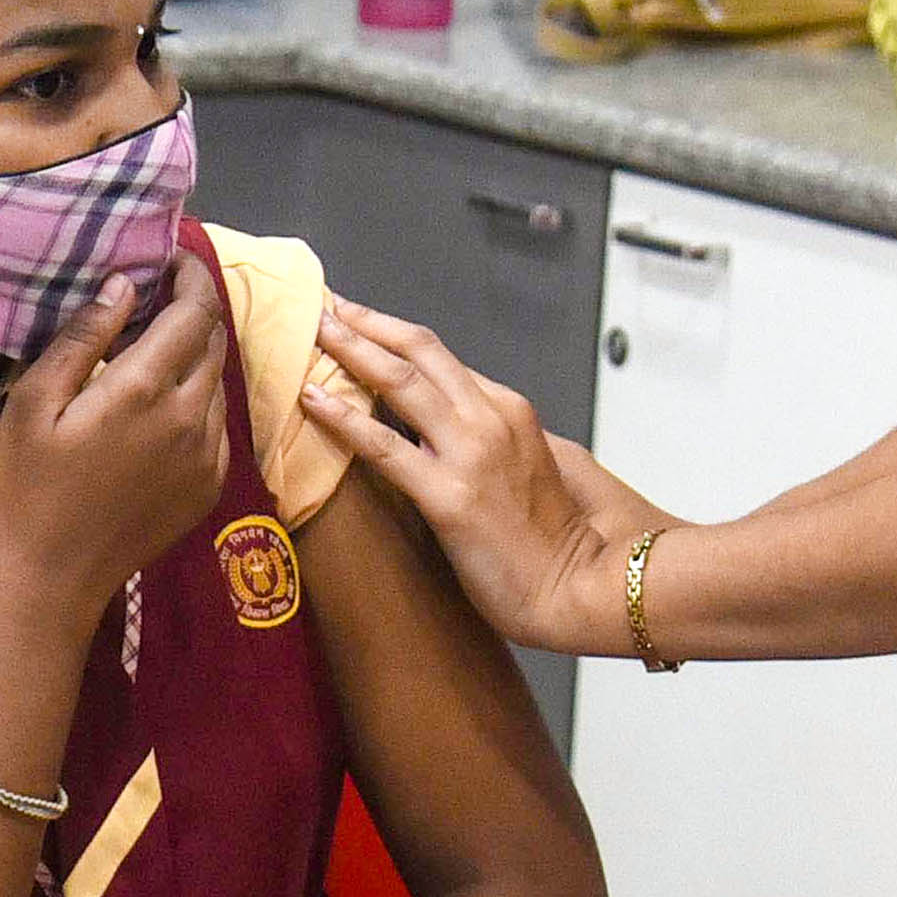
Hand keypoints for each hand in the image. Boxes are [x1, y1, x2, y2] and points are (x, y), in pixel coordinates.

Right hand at [0, 257, 228, 619]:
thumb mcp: (33, 402)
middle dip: (194, 310)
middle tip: (159, 297)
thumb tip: (123, 284)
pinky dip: (197, 399)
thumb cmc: (26, 485)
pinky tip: (160, 407)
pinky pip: (217, 424)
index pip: (193, 312)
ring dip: (196, 355)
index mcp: (144, 389)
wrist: (50, 578)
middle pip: (213, 341)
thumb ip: (83, 338)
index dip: (190, 276)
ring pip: (218, 382)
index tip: (171, 259)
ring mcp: (208, 456)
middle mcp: (189, 417)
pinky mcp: (211, 486)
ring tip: (155, 350)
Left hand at [316, 291, 668, 539]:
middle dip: (366, 324)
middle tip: (324, 308)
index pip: (441, 359)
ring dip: (350, 351)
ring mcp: (471, 454)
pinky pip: (384, 447)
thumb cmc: (559, 542)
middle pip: (418, 351)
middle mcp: (491, 419)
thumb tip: (457, 429)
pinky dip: (343, 418)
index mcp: (510, 410)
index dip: (393, 336)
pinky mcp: (450, 497)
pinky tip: (312, 401)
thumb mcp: (538, 465)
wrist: (584, 588)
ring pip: (400, 382)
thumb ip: (498, 438)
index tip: (357, 322)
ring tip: (312, 333)